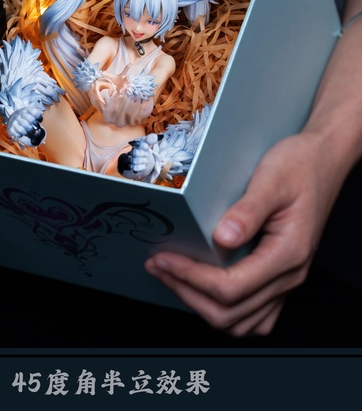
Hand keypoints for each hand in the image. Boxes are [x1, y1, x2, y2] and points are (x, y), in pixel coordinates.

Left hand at [145, 130, 346, 335]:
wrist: (323, 159)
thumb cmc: (299, 164)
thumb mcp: (272, 178)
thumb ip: (248, 210)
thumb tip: (221, 239)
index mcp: (288, 253)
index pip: (231, 287)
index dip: (191, 277)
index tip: (163, 259)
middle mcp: (290, 275)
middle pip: (231, 312)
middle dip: (187, 292)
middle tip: (157, 266)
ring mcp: (286, 280)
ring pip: (241, 321)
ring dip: (201, 305)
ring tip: (173, 276)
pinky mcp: (280, 276)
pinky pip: (253, 314)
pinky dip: (224, 309)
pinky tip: (201, 286)